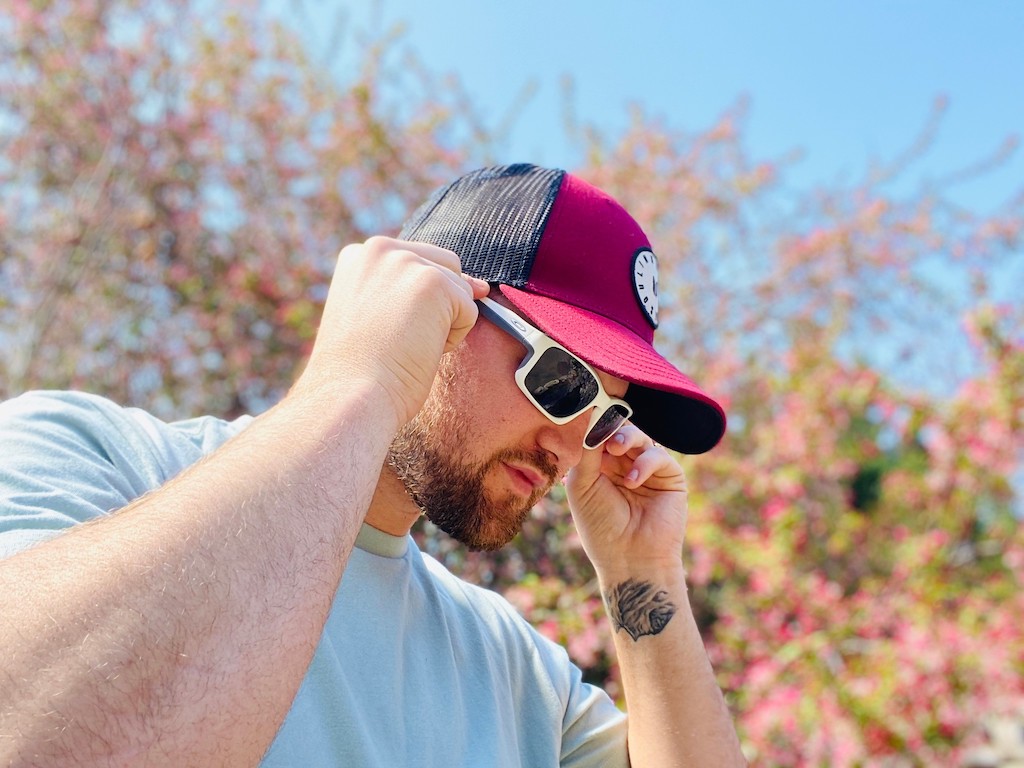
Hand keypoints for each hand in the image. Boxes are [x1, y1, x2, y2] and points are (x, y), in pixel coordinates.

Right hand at [298, 236, 489, 424]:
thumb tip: (480, 285)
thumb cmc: (361, 372)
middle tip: (400, 340)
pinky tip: (418, 350)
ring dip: (444, 324)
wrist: (350, 397)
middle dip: (439, 307)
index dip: (419, 303)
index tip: (391, 331)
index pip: (416, 264)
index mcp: (360, 255)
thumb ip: (410, 290)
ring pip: (460, 290)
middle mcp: (380, 249)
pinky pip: (469, 310)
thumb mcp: (374, 314)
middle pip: (445, 267)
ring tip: (405, 345)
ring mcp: (407, 262)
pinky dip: (453, 338)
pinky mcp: (433, 282)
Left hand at [564, 424, 687, 574]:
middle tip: (604, 434)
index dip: (594, 426)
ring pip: (640, 438)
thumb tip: (591, 415)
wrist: (629, 559)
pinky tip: (632, 482)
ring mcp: (648, 471)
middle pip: (620, 432)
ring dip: (627, 438)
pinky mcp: (670, 478)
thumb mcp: (582, 486)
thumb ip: (587, 451)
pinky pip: (658, 456)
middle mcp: (624, 466)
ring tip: (617, 450)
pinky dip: (644, 463)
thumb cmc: (600, 527)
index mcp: (601, 467)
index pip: (599, 436)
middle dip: (611, 428)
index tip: (588, 415)